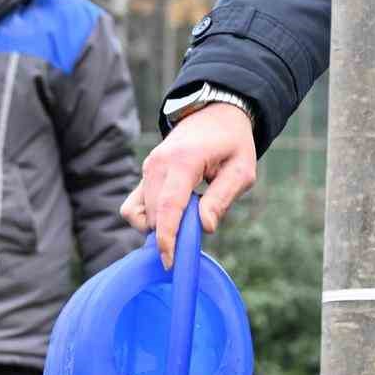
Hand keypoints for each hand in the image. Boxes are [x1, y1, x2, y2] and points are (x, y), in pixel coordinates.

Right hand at [120, 104, 256, 266]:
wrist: (216, 113)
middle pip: (152, 215)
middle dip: (171, 232)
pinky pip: (133, 205)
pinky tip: (173, 213)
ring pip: (139, 213)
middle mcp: (158, 164)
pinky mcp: (145, 173)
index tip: (170, 262)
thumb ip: (222, 199)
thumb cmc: (233, 142)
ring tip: (188, 214)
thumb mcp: (242, 170)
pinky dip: (148, 217)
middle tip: (200, 223)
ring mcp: (148, 167)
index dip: (166, 238)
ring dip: (160, 224)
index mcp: (184, 161)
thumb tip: (204, 228)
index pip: (168, 206)